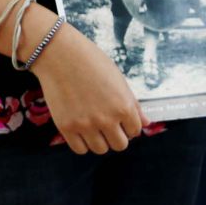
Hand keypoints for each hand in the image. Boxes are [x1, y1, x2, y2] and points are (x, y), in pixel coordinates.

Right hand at [29, 23, 146, 154]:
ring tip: (92, 126)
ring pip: (100, 149)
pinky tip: (80, 130)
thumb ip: (133, 105)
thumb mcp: (118, 81)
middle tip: (106, 124)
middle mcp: (107, 119)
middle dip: (115, 136)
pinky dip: (82, 143)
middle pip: (119, 145)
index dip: (128, 126)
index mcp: (124, 107)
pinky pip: (79, 149)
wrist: (59, 55)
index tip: (119, 119)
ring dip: (99, 140)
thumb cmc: (91, 62)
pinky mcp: (66, 127)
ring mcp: (85, 125)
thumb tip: (146, 123)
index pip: (135, 131)